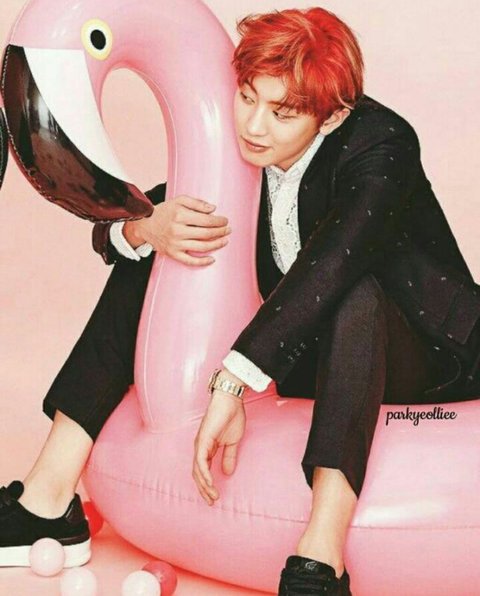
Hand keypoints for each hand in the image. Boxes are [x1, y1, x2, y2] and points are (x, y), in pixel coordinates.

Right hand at [123, 195, 230, 265]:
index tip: (225, 220)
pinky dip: (202, 262)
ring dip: (217, 244)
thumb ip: (197, 203)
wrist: (145, 225)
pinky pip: (190, 261)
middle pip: (206, 233)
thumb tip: (213, 209)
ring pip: (202, 247)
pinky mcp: (173, 254)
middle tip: (228, 230)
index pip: (206, 220)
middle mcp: (177, 230)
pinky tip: (212, 259)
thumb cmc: (164, 212)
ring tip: (225, 240)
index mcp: (180, 215)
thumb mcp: (178, 201)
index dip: (219, 221)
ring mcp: (175, 244)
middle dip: (221, 232)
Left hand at [192, 390, 245, 504]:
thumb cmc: (231, 417)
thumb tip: (227, 473)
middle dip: (204, 490)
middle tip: (212, 502)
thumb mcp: (233, 442)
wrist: (231, 400)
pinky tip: (210, 483)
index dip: (207, 485)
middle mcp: (200, 447)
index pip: (203, 471)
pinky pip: (201, 461)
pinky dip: (204, 474)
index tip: (214, 497)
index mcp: (207, 448)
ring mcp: (200, 444)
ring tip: (212, 497)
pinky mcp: (203, 440)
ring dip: (204, 485)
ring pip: (197, 470)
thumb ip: (229, 457)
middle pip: (197, 474)